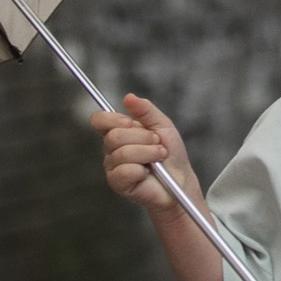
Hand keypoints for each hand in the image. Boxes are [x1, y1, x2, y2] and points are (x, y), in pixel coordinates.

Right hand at [96, 90, 193, 209]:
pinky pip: (124, 171)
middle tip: (158, 143)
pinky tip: (147, 173)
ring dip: (147, 153)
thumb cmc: (171, 153)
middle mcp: (112, 149)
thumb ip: (145, 110)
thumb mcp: (162, 125)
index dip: (110, 119)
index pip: (99, 120)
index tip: (129, 121)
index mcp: (119, 132)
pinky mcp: (118, 184)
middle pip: (114, 136)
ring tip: (159, 157)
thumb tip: (128, 97)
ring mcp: (113, 167)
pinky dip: (141, 170)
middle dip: (142, 138)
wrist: (181, 179)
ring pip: (122, 153)